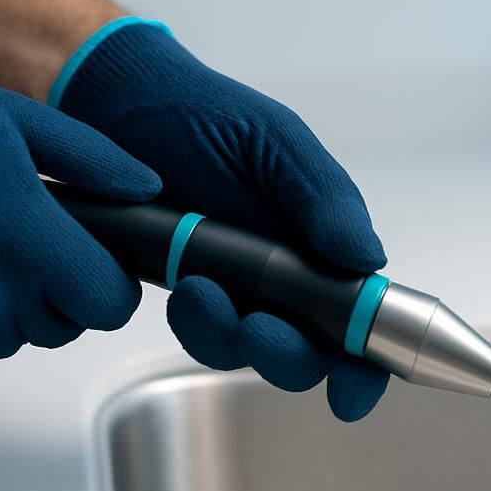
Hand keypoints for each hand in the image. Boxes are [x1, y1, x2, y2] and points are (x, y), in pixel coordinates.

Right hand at [0, 49, 159, 358]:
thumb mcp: (22, 123)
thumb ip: (94, 160)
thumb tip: (146, 187)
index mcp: (32, 242)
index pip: (109, 305)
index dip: (110, 286)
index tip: (97, 264)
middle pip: (64, 326)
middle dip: (61, 293)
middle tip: (33, 247)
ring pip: (14, 338)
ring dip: (11, 306)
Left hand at [55, 21, 388, 421]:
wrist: (121, 101)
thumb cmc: (208, 112)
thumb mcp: (277, 141)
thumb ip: (326, 198)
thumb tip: (369, 258)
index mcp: (325, 245)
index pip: (364, 319)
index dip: (368, 364)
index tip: (353, 389)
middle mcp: (288, 278)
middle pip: (310, 353)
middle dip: (289, 357)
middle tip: (261, 330)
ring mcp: (238, 290)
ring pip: (249, 352)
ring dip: (231, 336)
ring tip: (201, 287)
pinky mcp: (190, 293)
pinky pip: (202, 333)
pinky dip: (196, 320)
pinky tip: (184, 280)